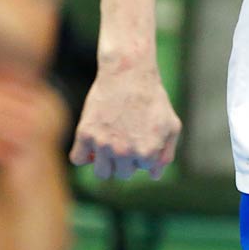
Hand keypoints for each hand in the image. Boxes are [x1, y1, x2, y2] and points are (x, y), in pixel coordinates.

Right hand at [0, 77, 49, 165]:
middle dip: (32, 121)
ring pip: (2, 128)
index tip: (50, 112)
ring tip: (36, 149)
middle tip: (50, 133)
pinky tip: (12, 161)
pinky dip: (0, 152)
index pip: (15, 92)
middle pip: (13, 110)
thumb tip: (12, 88)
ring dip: (19, 139)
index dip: (34, 102)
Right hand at [71, 59, 179, 179]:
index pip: (144, 169)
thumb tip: (154, 176)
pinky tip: (93, 143)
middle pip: (122, 174)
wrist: (128, 73)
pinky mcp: (85, 134)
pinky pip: (78, 159)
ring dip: (107, 162)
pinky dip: (84, 155)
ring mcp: (103, 144)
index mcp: (147, 153)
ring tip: (112, 143)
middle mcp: (125, 152)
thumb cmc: (153, 98)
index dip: (144, 152)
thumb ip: (166, 154)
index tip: (143, 134)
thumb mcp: (170, 125)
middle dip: (126, 159)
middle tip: (128, 136)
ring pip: (102, 173)